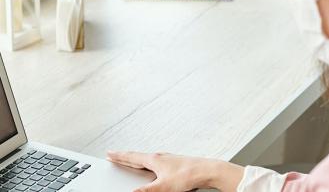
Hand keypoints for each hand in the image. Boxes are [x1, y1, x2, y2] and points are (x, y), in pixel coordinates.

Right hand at [107, 151, 243, 191]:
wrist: (206, 170)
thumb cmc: (187, 175)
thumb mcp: (163, 187)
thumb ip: (146, 191)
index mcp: (154, 159)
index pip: (132, 157)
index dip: (119, 156)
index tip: (109, 153)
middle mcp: (159, 156)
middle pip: (138, 156)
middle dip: (125, 157)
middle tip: (115, 156)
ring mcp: (167, 159)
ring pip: (147, 159)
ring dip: (136, 160)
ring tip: (130, 161)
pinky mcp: (173, 163)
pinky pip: (155, 162)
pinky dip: (147, 164)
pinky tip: (151, 168)